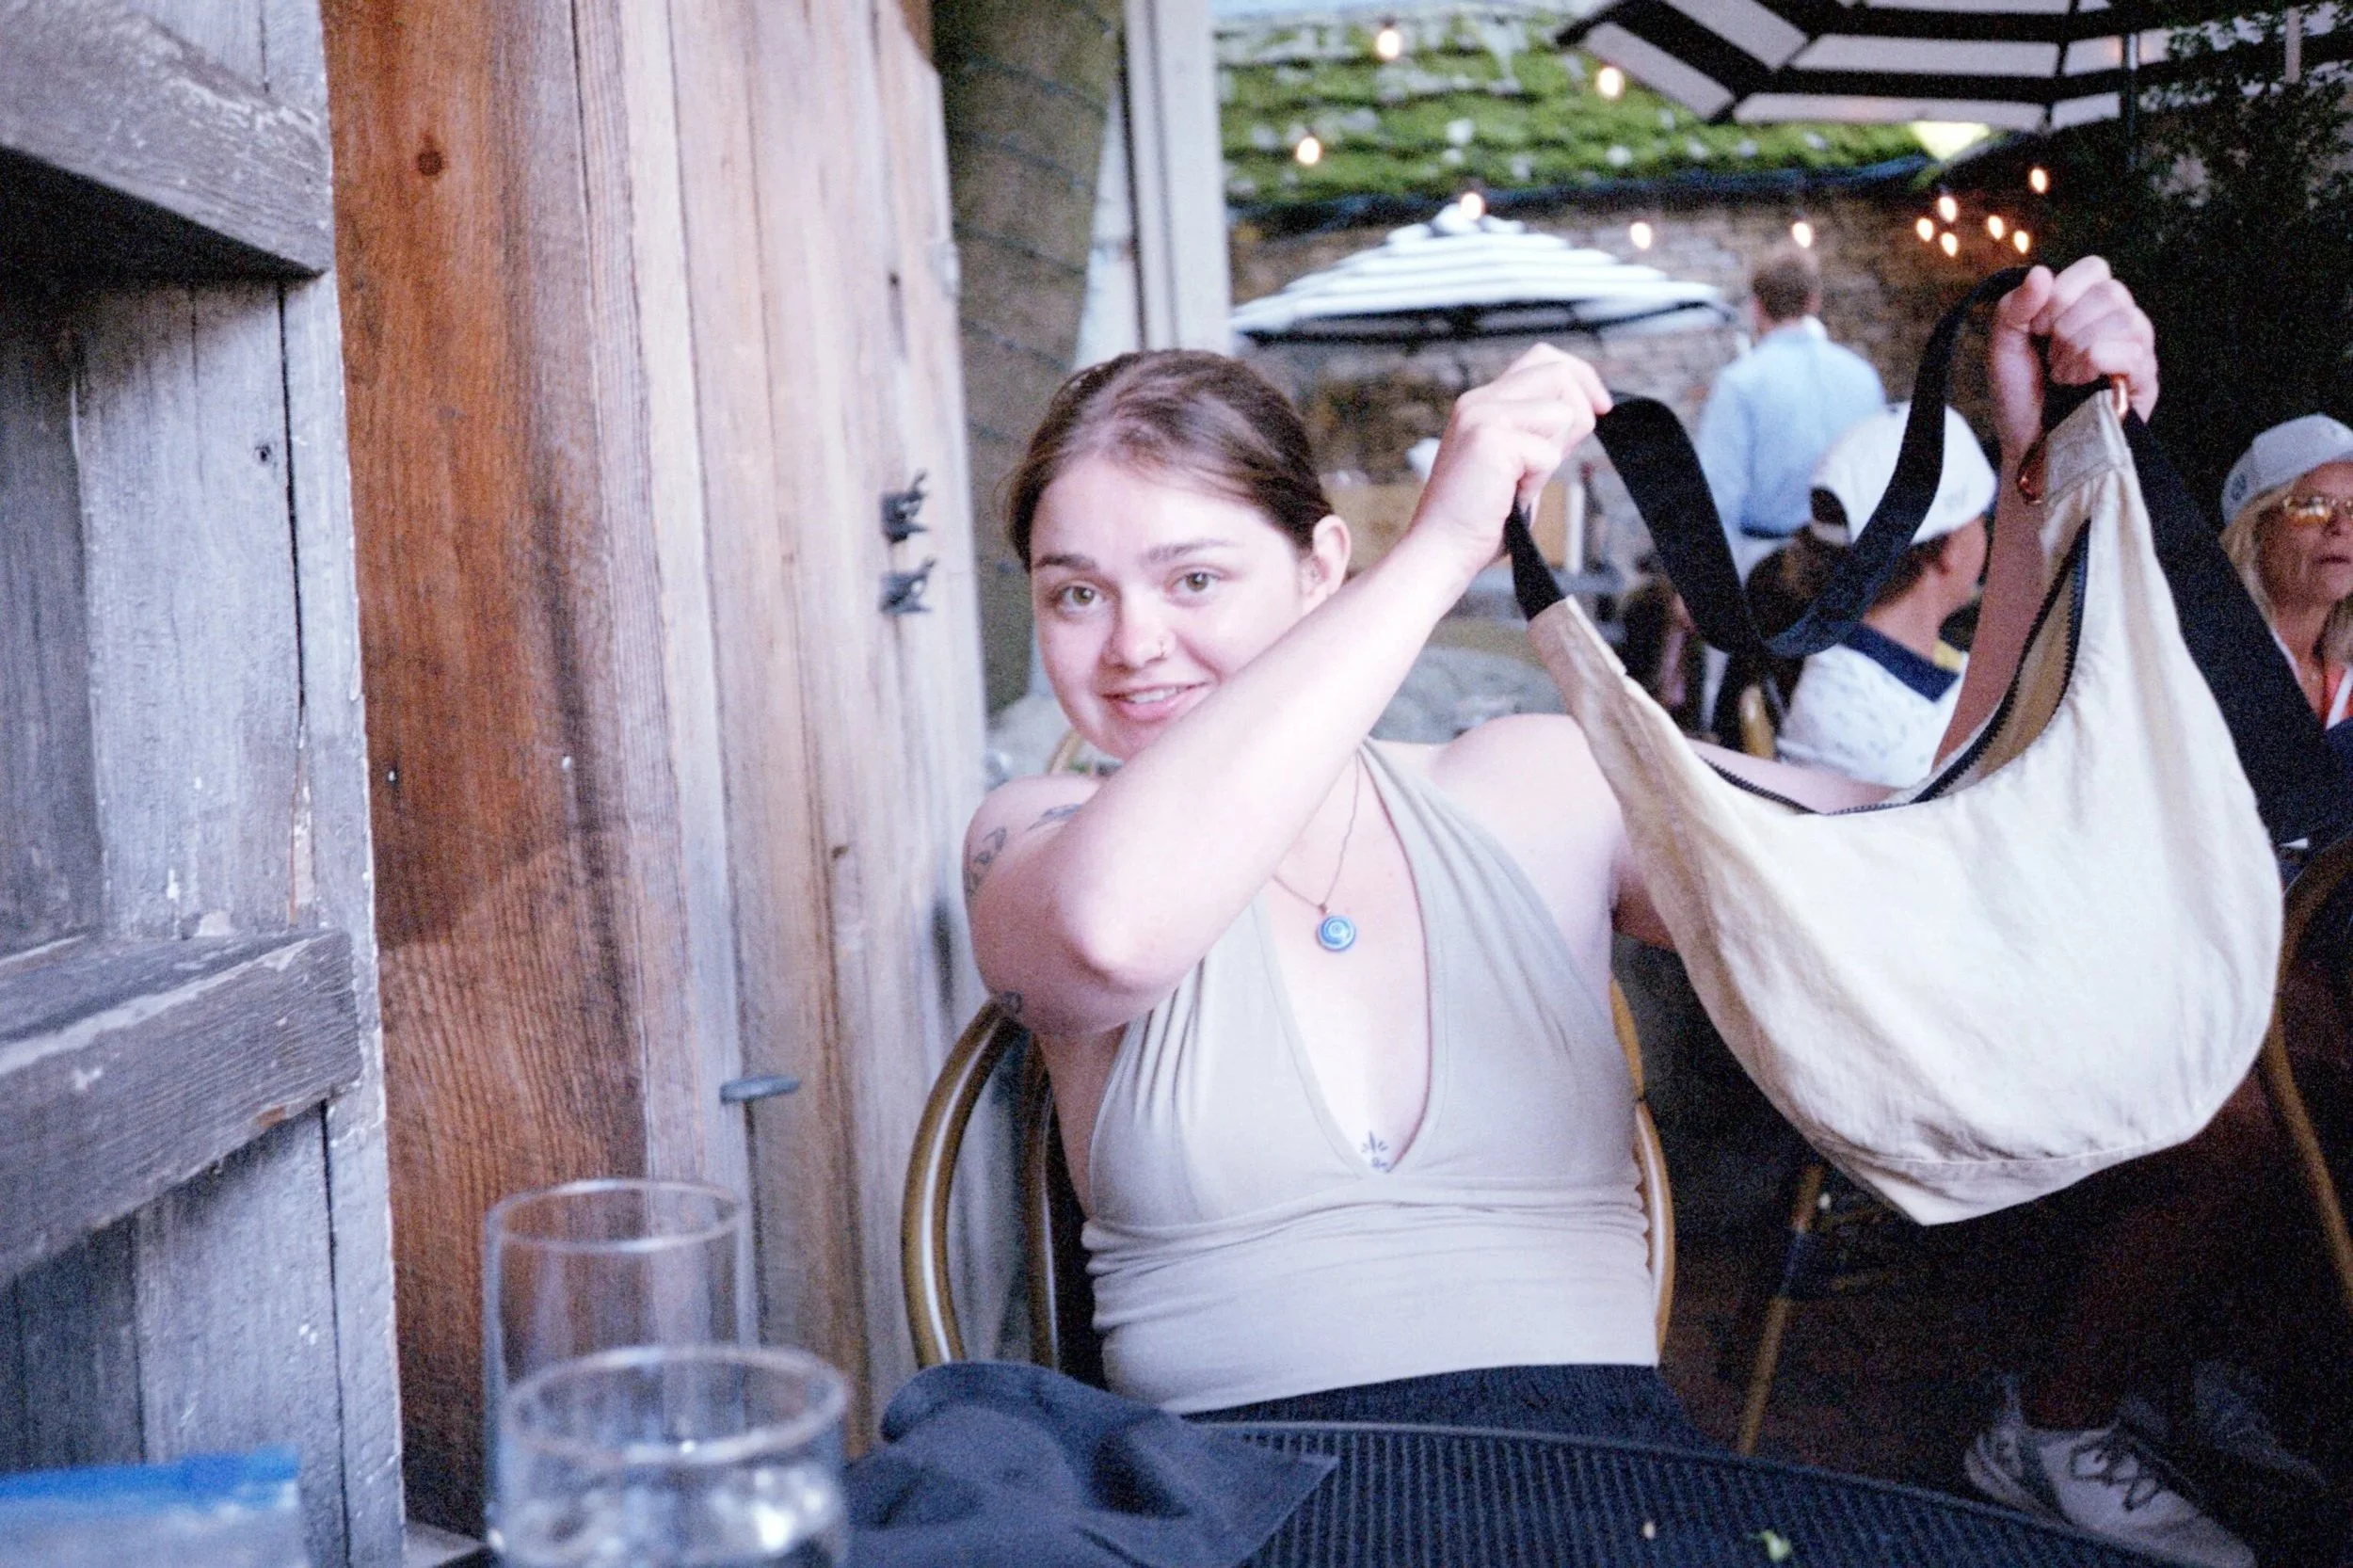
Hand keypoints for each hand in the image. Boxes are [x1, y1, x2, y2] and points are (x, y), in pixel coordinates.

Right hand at [1411, 344, 1610, 572]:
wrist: (1441, 548)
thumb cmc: (1478, 517)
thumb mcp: (1514, 462)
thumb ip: (1539, 431)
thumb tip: (1586, 411)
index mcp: (1482, 402)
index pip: (1543, 359)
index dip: (1581, 377)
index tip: (1602, 406)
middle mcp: (1479, 401)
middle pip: (1558, 372)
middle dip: (1581, 410)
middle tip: (1564, 453)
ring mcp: (1483, 416)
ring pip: (1562, 411)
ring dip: (1554, 454)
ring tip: (1522, 481)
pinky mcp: (1491, 439)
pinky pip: (1549, 453)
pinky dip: (1538, 481)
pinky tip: (1511, 495)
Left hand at [1988, 257, 2157, 461]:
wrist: (2028, 448)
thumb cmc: (2019, 398)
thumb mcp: (2003, 348)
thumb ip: (2015, 308)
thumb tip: (2041, 273)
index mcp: (2087, 307)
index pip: (2094, 269)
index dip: (2062, 294)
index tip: (2037, 328)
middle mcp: (2119, 323)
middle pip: (2111, 291)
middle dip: (2067, 327)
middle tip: (2051, 359)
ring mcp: (2137, 350)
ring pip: (2124, 318)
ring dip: (2079, 349)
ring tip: (2063, 377)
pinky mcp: (2145, 380)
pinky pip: (2132, 351)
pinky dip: (2095, 362)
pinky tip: (2079, 384)